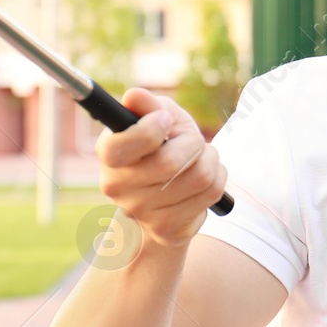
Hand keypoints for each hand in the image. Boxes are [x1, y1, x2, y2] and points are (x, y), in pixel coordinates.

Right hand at [95, 87, 227, 249]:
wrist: (166, 193)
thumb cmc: (161, 145)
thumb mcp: (156, 115)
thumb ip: (147, 104)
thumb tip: (135, 97)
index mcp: (108, 153)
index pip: (123, 146)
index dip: (151, 128)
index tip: (164, 120)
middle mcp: (118, 187)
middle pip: (169, 162)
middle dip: (192, 142)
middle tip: (192, 139)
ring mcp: (141, 212)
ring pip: (199, 177)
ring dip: (210, 158)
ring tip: (201, 157)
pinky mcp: (168, 229)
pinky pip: (211, 194)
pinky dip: (218, 177)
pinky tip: (204, 178)